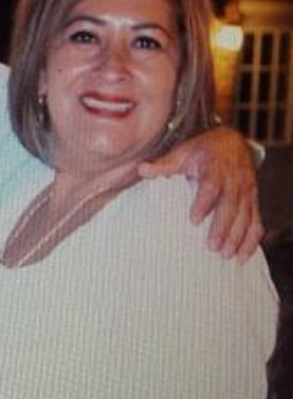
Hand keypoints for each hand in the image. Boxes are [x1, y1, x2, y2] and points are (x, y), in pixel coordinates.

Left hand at [139, 127, 262, 262]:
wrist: (232, 141)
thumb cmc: (203, 150)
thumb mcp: (183, 152)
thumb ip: (164, 165)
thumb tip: (141, 170)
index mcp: (215, 167)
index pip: (211, 185)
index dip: (204, 203)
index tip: (194, 220)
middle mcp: (234, 179)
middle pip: (230, 205)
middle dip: (223, 227)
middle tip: (213, 247)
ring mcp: (246, 190)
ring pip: (245, 216)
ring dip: (237, 237)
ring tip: (226, 255)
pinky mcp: (252, 200)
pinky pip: (256, 221)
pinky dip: (252, 240)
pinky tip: (243, 257)